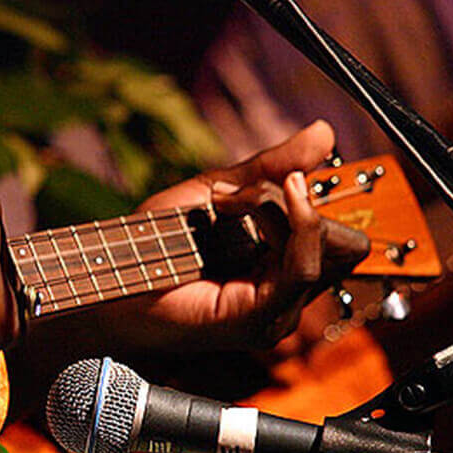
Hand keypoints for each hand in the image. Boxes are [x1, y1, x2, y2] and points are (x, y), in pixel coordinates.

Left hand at [104, 120, 368, 349]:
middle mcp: (288, 299)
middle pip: (340, 241)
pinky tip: (241, 208)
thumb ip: (271, 167)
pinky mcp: (259, 321)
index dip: (310, 201)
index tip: (259, 183)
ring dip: (274, 209)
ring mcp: (277, 315)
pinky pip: (301, 267)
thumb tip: (324, 132)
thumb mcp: (219, 191)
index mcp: (284, 271)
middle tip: (233, 198)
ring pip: (320, 246)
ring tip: (222, 206)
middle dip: (295, 205)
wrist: (111, 273)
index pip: (342, 237)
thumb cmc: (155, 242)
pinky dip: (284, 227)